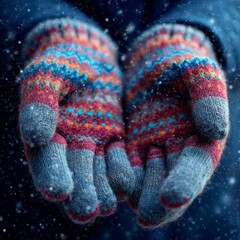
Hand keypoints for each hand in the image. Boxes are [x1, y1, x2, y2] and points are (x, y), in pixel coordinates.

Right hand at [19, 19, 133, 223]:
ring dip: (102, 189)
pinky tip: (128, 184)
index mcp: (47, 133)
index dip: (51, 175)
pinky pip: (118, 157)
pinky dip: (122, 170)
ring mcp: (93, 141)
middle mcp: (69, 144)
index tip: (59, 191)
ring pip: (97, 171)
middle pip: (74, 173)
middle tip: (87, 212)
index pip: (46, 159)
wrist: (88, 57)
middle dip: (80, 192)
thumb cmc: (62, 63)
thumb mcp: (46, 77)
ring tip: (108, 205)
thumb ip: (39, 105)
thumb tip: (35, 136)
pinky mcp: (114, 135)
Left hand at [125, 24, 228, 226]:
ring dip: (138, 194)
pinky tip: (110, 187)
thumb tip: (214, 133)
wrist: (156, 60)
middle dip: (159, 199)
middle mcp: (176, 150)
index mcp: (198, 138)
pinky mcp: (131, 142)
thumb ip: (208, 100)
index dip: (185, 183)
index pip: (194, 166)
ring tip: (127, 206)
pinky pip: (125, 163)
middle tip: (147, 215)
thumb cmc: (181, 63)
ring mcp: (152, 148)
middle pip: (169, 180)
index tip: (172, 198)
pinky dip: (119, 176)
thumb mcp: (198, 74)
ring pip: (146, 178)